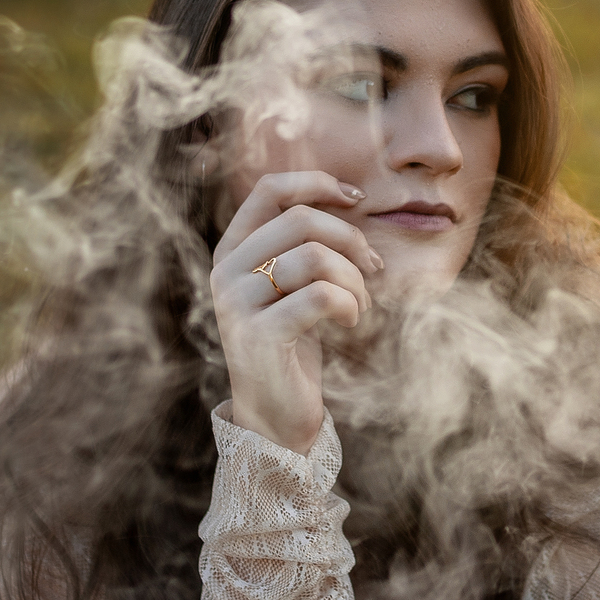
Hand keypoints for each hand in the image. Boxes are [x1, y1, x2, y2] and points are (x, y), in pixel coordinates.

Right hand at [211, 172, 382, 454]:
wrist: (276, 415)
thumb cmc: (295, 344)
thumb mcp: (293, 285)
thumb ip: (303, 244)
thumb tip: (349, 198)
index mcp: (232, 250)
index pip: (269, 189)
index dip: (317, 184)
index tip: (356, 199)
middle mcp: (226, 271)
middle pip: (300, 220)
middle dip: (351, 240)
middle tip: (373, 269)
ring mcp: (237, 303)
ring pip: (314, 257)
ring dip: (354, 279)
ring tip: (360, 304)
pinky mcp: (260, 334)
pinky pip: (321, 296)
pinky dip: (349, 305)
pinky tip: (350, 321)